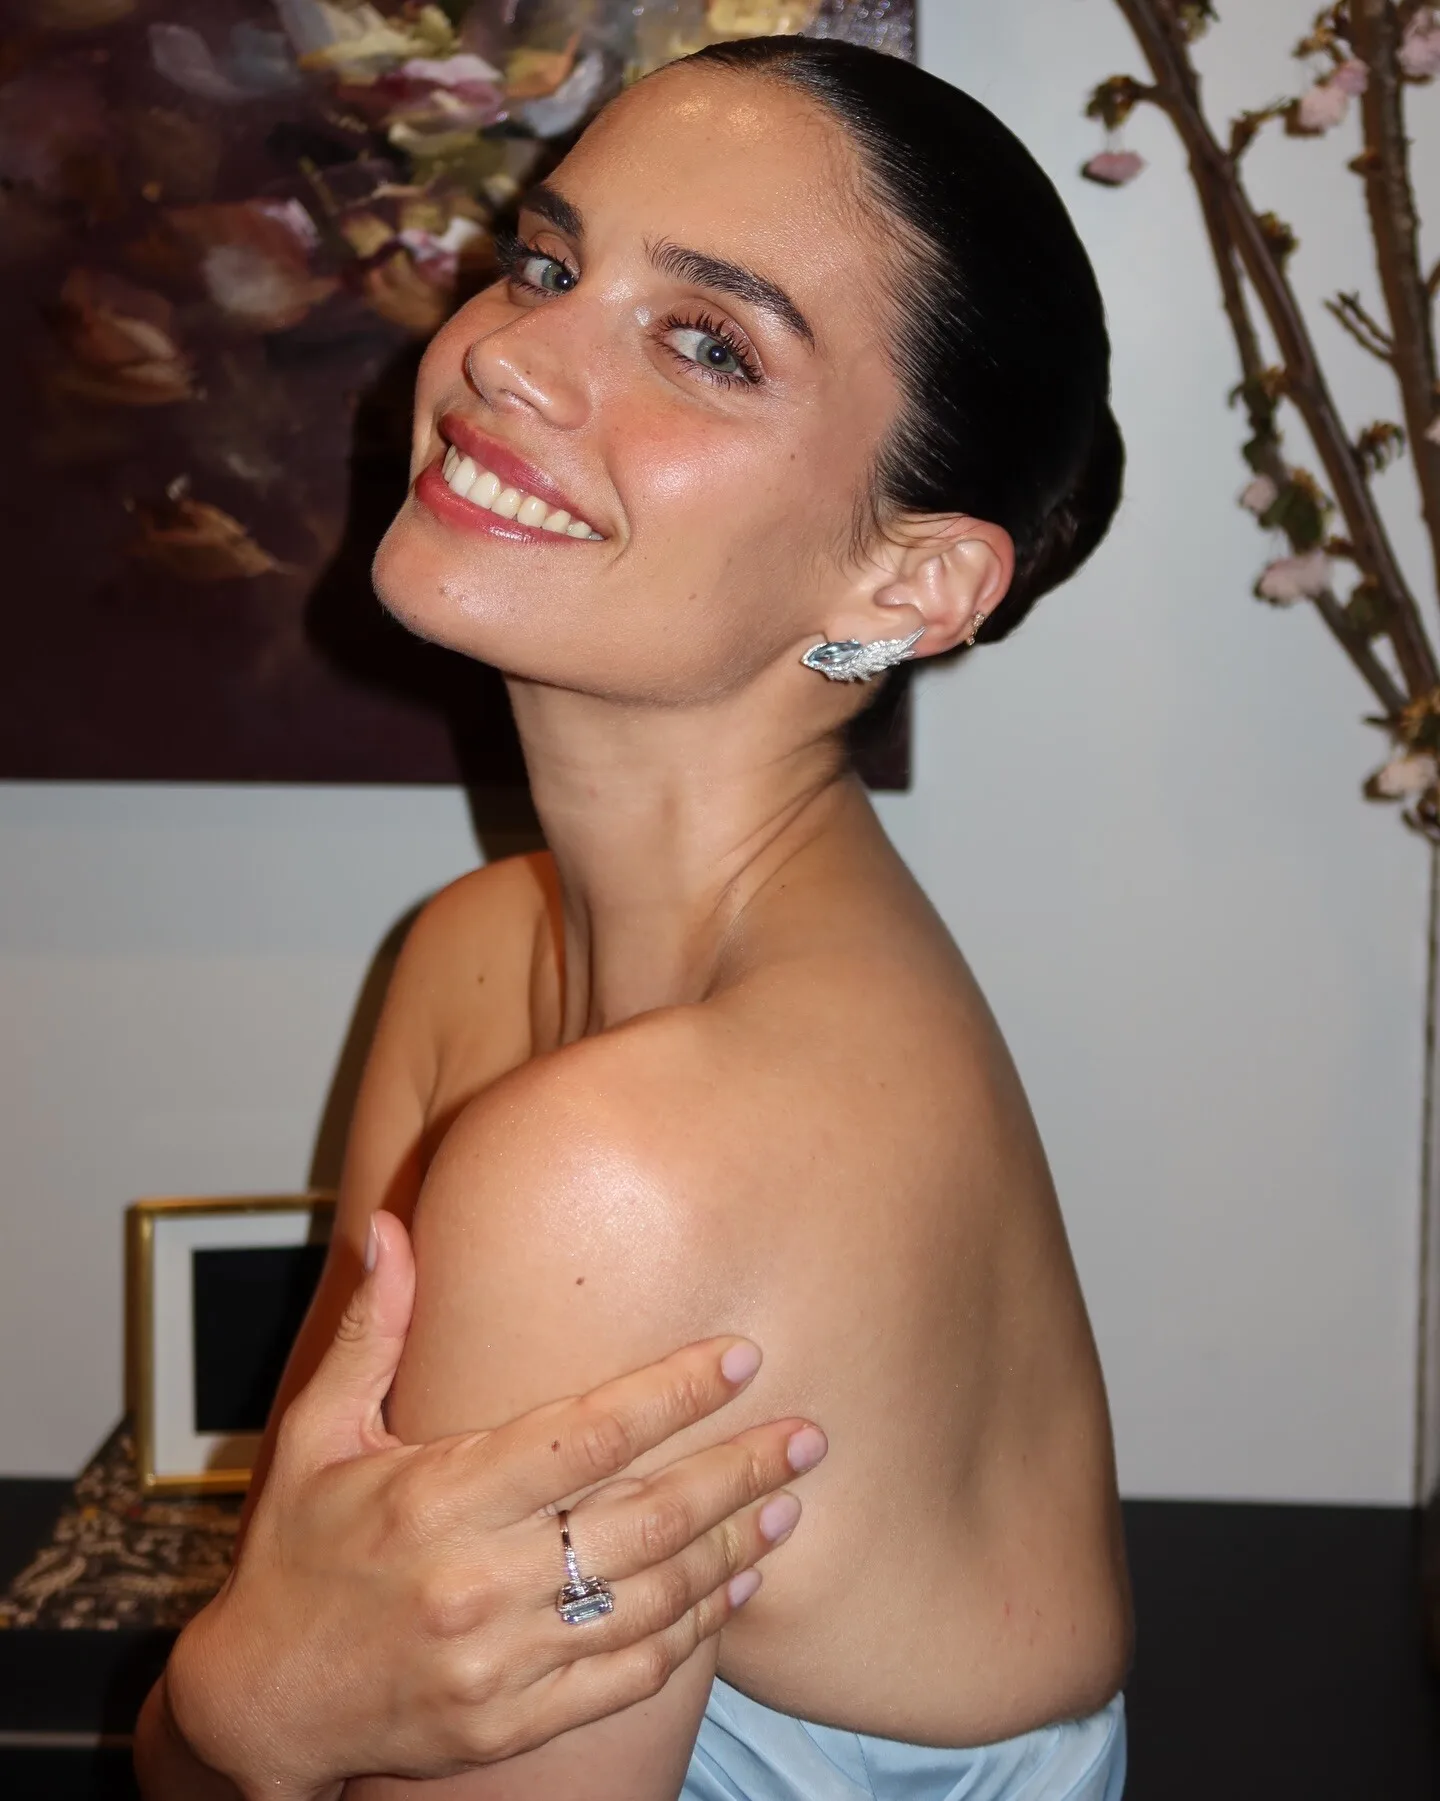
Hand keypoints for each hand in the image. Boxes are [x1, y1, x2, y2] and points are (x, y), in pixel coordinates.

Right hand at [159, 1212, 824, 1799]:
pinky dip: (694, 1628)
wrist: (262, 1704)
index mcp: (437, 1497)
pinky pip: (629, 1672)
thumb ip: (372, 1331)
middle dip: (737, 1468)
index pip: (585, 1435)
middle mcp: (478, 1580)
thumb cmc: (295, 1553)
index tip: (740, 1355)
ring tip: (792, 1498)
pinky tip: (738, 1587)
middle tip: (809, 1430)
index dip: (673, 1392)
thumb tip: (389, 1227)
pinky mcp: (516, 1722)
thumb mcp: (315, 1433)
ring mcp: (502, 1661)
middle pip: (644, 1517)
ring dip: (734, 1547)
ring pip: (651, 1597)